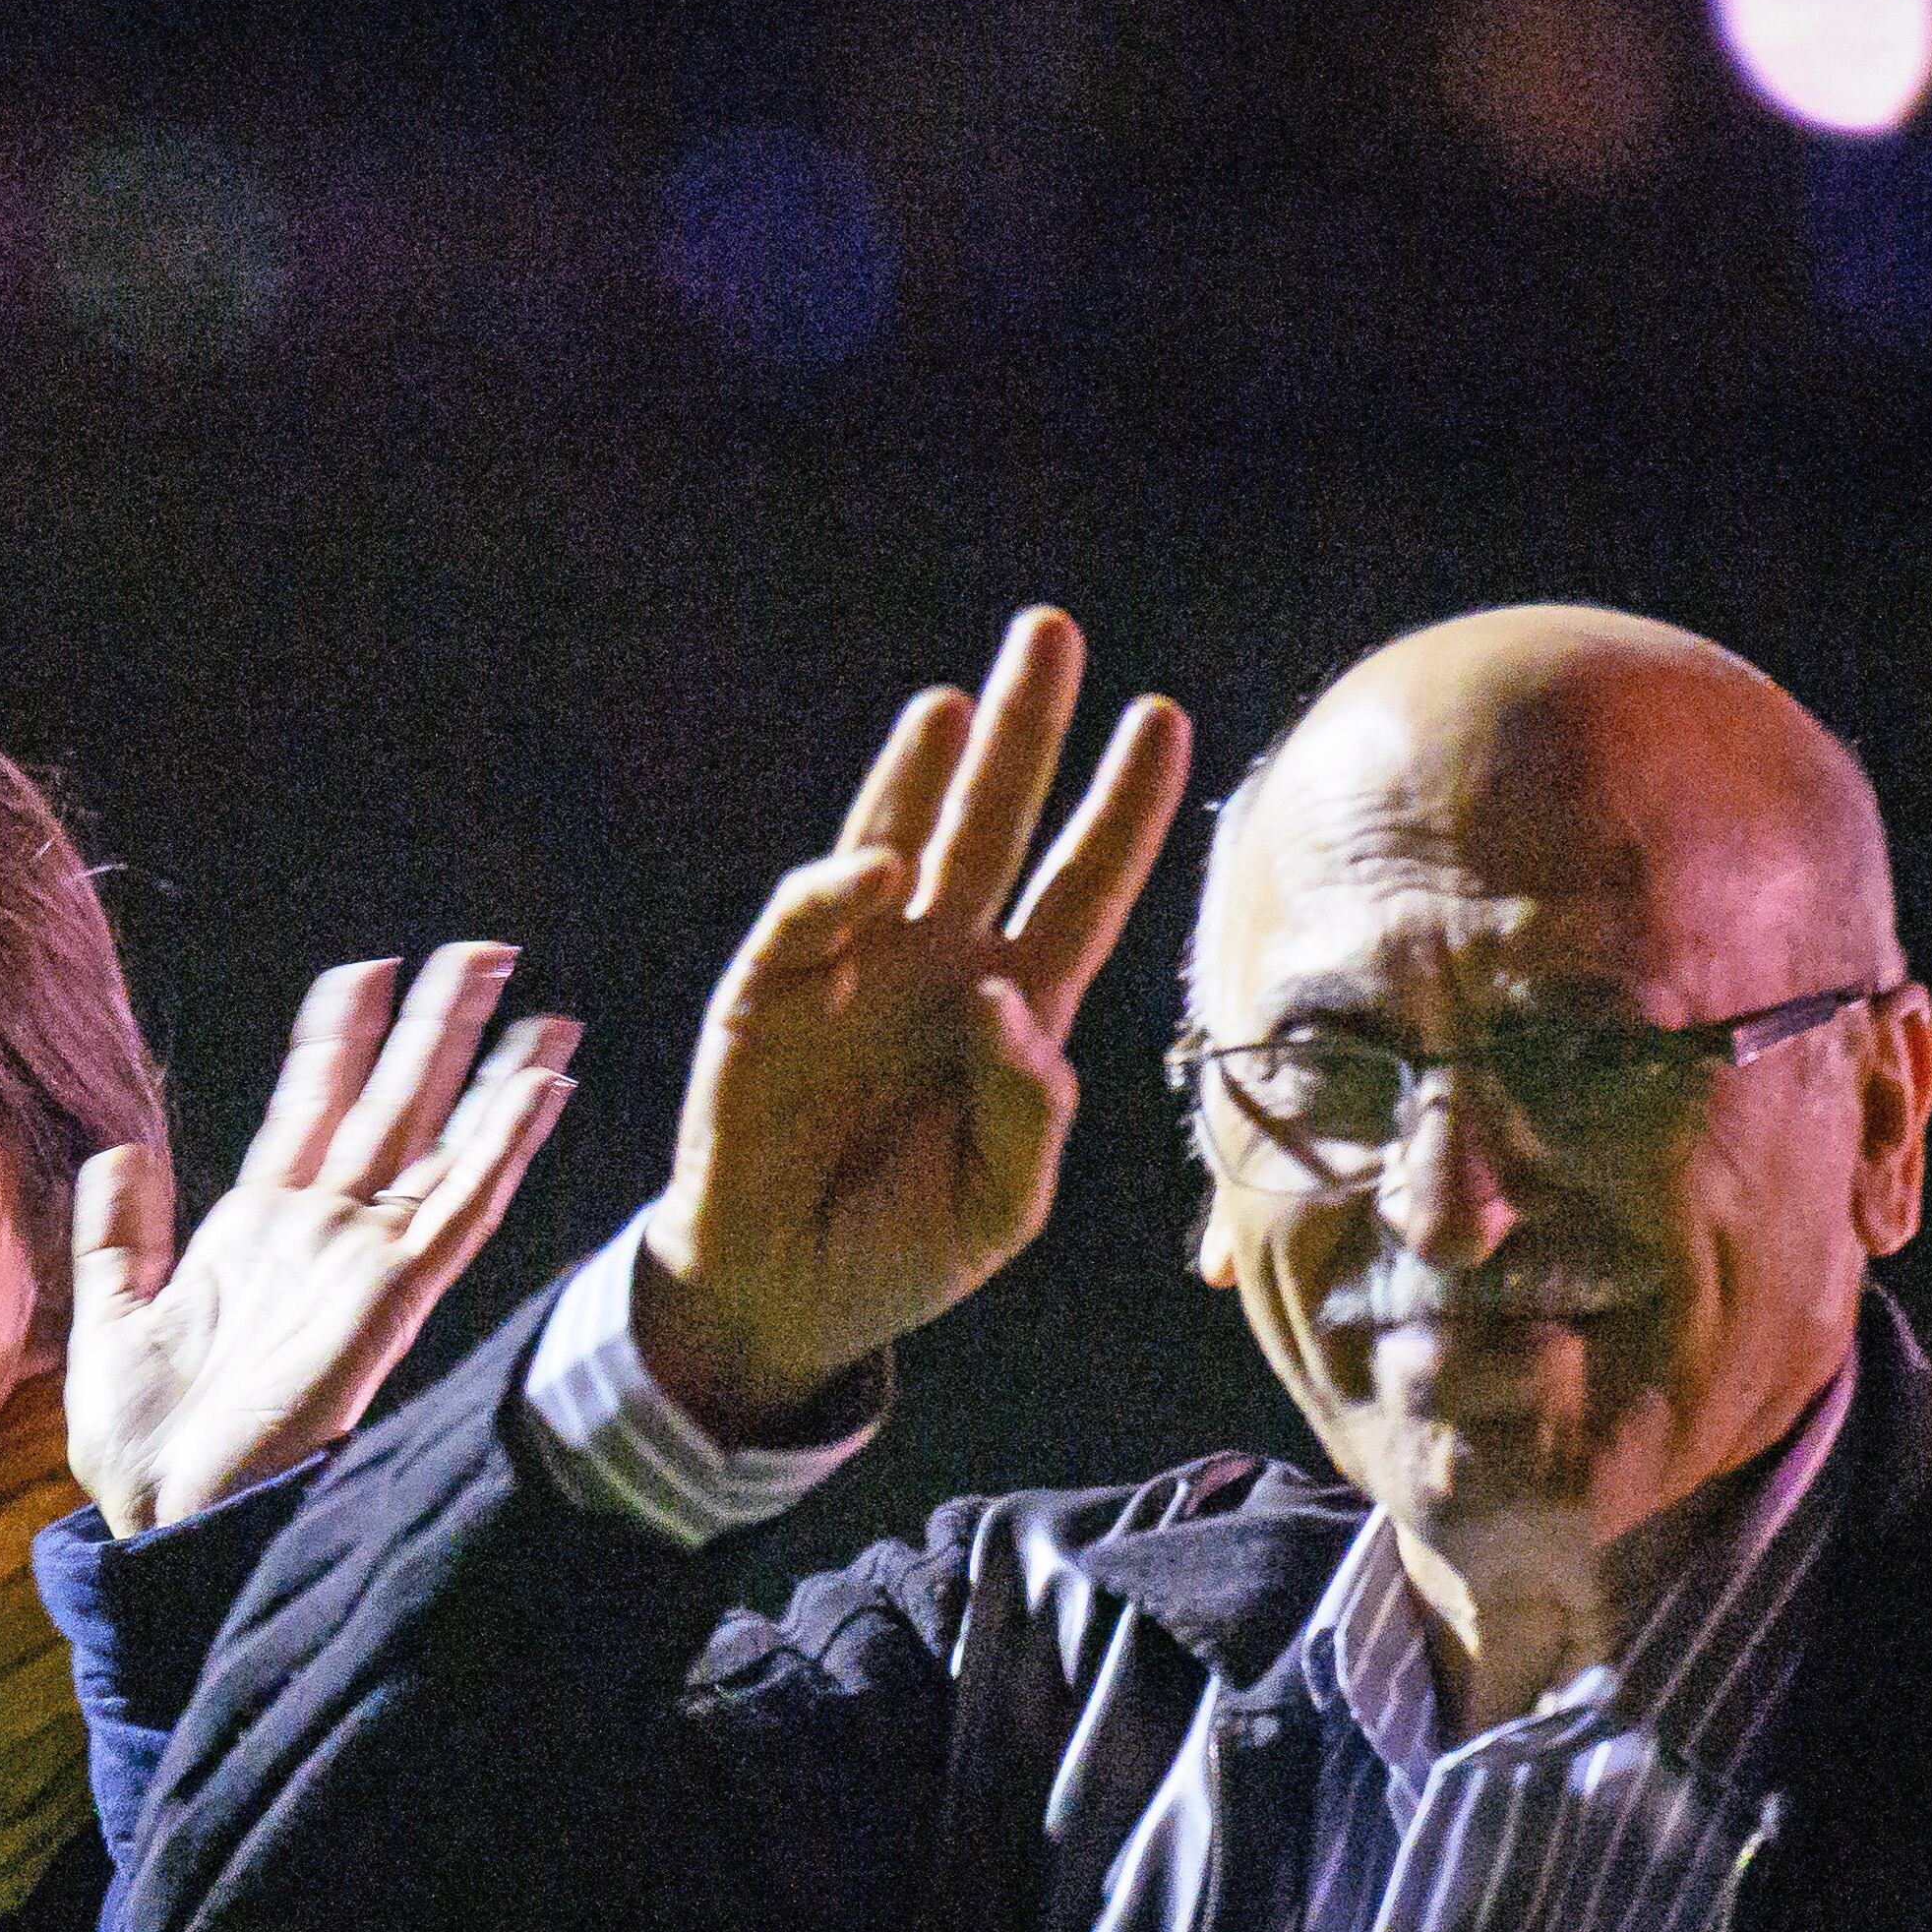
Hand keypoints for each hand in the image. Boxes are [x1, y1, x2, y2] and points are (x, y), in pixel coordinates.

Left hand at [68, 944, 578, 1535]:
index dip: (341, 1036)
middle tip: (482, 952)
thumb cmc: (139, 1444)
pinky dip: (501, 1147)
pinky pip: (459, 1208)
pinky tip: (536, 1093)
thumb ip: (118, 1232)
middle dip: (436, 1028)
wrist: (162, 1517)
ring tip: (540, 1010)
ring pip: (440, 1144)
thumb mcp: (110, 1316)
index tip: (368, 968)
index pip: (313, 1105)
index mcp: (257, 1229)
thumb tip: (123, 1147)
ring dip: (490, 1075)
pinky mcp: (390, 1299)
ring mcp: (363, 1262)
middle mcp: (323, 1234)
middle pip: (394, 1106)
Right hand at [635, 607, 1191, 1436]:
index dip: (1121, 810)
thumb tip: (1005, 1001)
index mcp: (1013, 1008)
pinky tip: (880, 861)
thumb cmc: (903, 1248)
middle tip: (1051, 633)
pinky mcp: (768, 995)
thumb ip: (1028, 1113)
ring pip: (897, 839)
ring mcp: (853, 969)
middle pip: (994, 826)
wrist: (782, 1298)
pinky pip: (807, 919)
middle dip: (1024, 733)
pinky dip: (838, 887)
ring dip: (921, 768)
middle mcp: (937, 964)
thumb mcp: (1001, 1205)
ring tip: (957, 700)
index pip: (1082, 888)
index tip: (1163, 720)